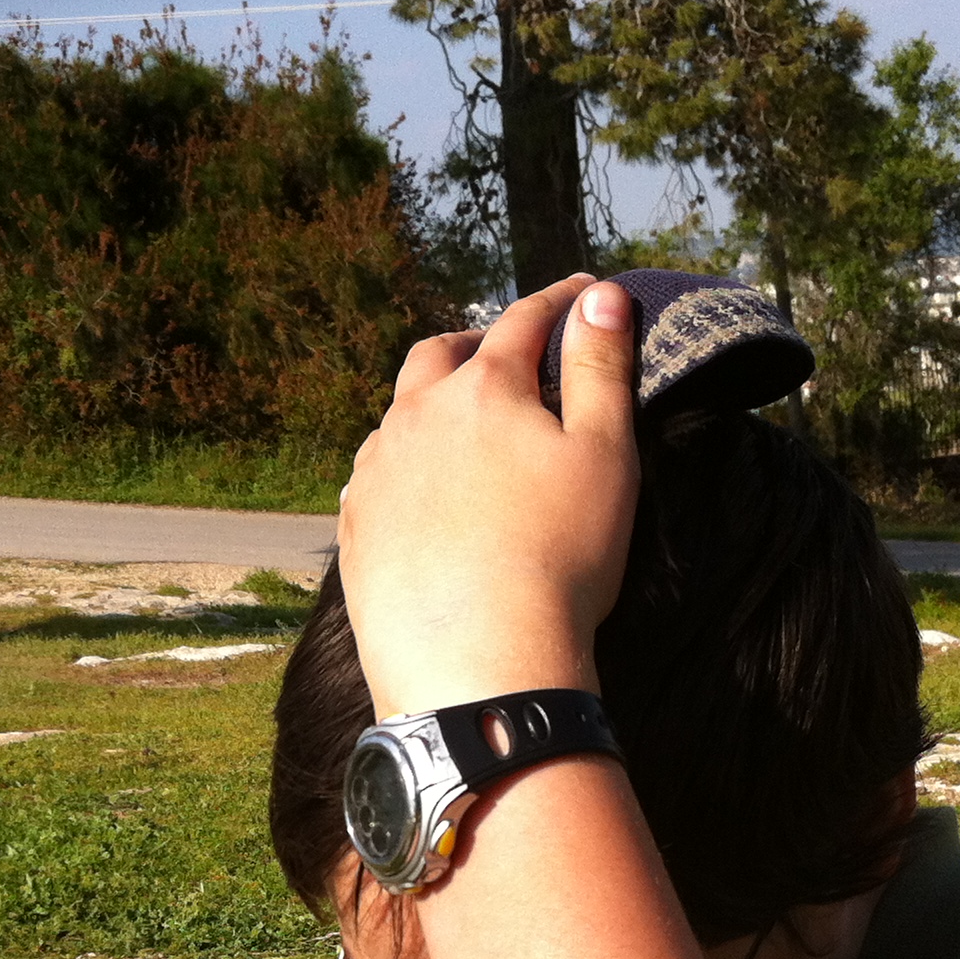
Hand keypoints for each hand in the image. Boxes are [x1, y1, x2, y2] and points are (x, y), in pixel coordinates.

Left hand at [336, 276, 639, 719]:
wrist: (480, 665)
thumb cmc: (560, 558)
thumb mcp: (604, 454)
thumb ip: (602, 367)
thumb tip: (602, 297)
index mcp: (482, 389)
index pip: (525, 322)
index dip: (561, 302)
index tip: (585, 293)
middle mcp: (415, 418)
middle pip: (439, 355)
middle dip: (476, 342)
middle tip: (503, 351)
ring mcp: (375, 475)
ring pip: (398, 416)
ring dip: (429, 407)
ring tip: (458, 426)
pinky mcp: (355, 531)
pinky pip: (373, 479)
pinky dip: (402, 468)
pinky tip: (419, 494)